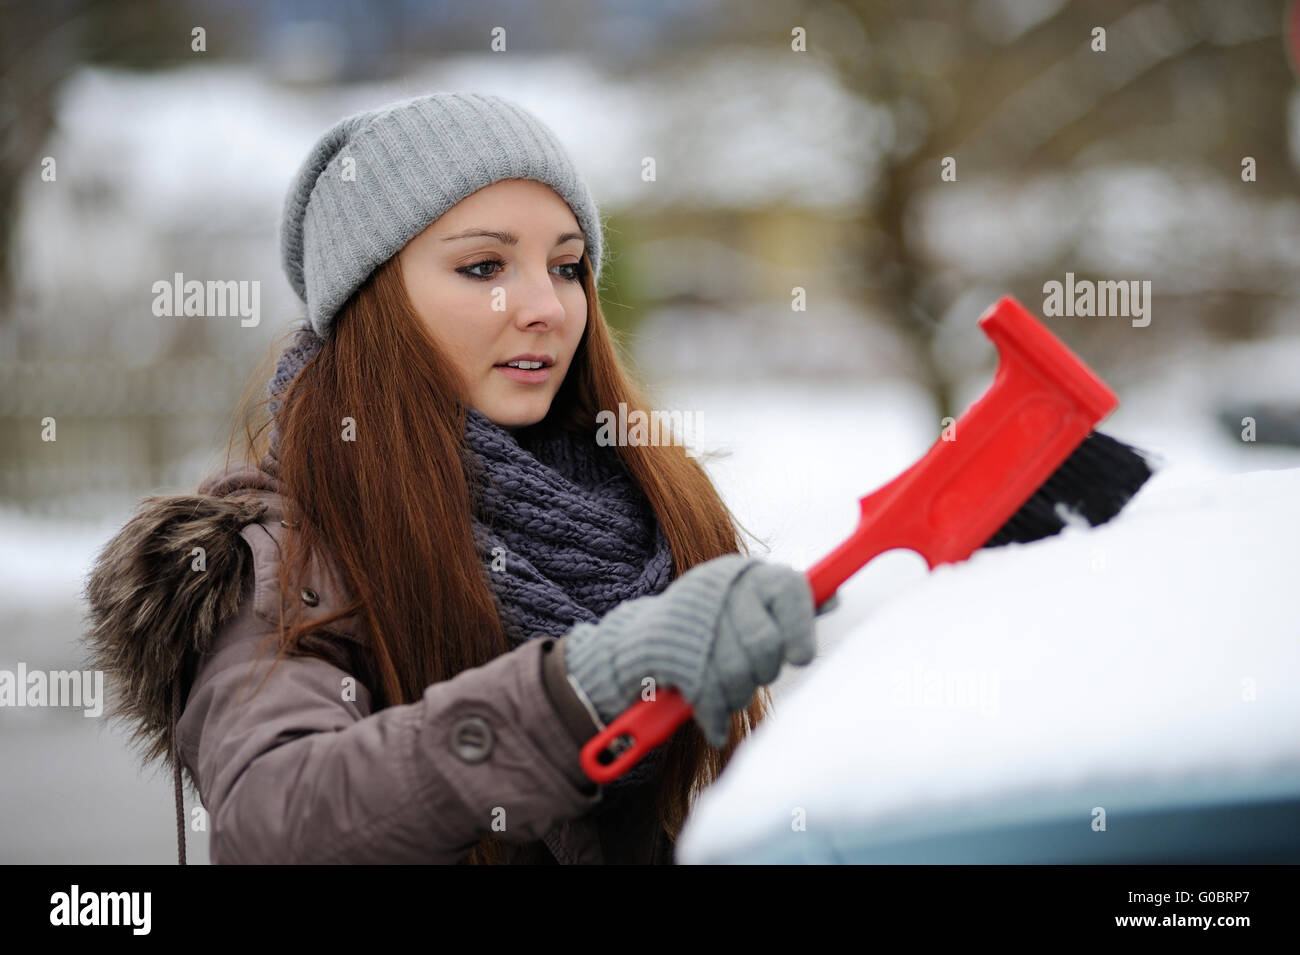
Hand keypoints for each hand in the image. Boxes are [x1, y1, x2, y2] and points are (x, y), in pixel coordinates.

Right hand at [561, 554, 816, 746]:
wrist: (645, 642)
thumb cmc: (716, 627)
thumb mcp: (754, 607)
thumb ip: (792, 605)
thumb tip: (834, 598)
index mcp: (750, 575)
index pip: (790, 591)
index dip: (801, 628)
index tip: (801, 657)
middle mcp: (724, 588)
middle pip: (765, 644)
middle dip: (761, 671)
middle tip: (751, 672)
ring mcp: (696, 618)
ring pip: (738, 674)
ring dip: (736, 695)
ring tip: (728, 689)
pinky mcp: (671, 651)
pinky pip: (708, 694)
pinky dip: (714, 716)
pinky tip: (714, 719)